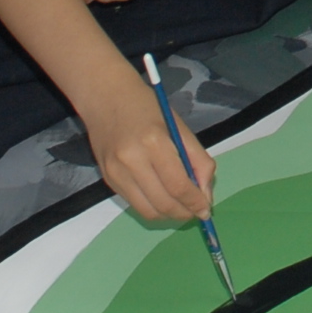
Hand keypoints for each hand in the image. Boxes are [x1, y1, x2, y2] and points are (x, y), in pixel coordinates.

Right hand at [87, 82, 212, 223]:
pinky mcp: (108, 179)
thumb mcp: (179, 127)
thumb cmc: (147, 107)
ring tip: (181, 206)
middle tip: (196, 210)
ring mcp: (116, 172)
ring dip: (169, 215)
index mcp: (154, 142)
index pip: (178, 185)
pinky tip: (162, 197)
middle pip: (163, 203)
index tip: (206, 210)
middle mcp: (131, 161)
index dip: (195, 202)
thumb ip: (198, 159)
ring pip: (148, 211)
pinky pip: (134, 204)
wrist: (105, 97)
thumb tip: (205, 194)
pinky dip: (153, 206)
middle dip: (184, 213)